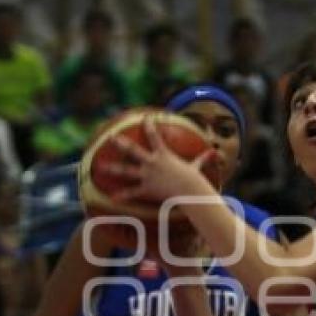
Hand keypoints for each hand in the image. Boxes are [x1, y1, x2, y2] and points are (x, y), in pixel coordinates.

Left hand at [104, 117, 218, 202]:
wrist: (189, 191)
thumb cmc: (193, 179)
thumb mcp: (197, 166)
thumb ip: (203, 158)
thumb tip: (215, 154)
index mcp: (163, 155)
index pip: (155, 136)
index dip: (149, 125)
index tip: (144, 118)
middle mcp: (151, 163)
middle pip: (132, 150)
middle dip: (121, 143)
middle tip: (110, 136)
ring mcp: (146, 176)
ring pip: (125, 171)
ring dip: (112, 168)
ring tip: (99, 166)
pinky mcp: (146, 189)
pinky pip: (132, 192)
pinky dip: (122, 196)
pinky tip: (111, 197)